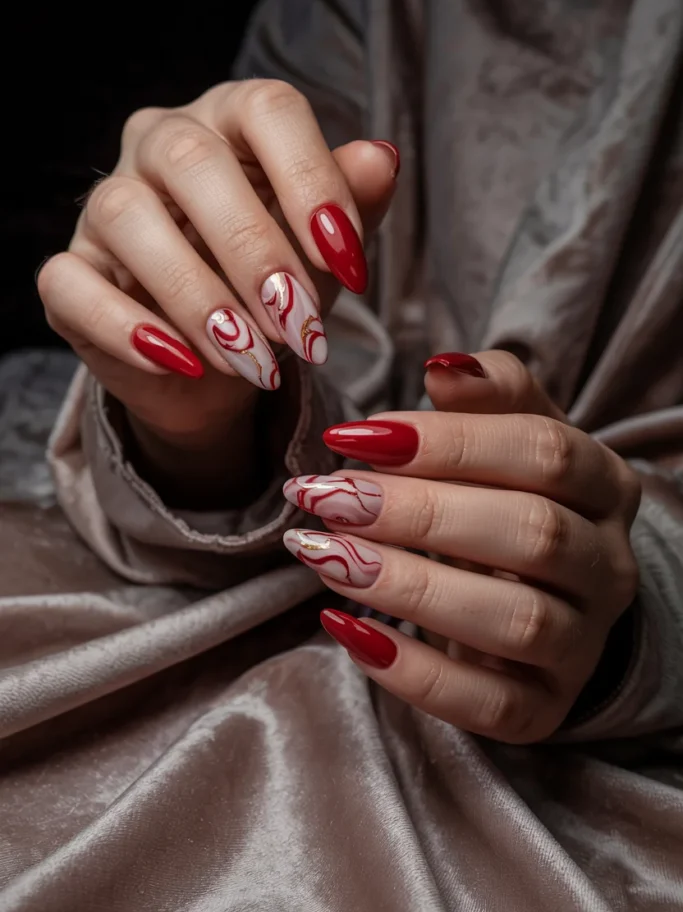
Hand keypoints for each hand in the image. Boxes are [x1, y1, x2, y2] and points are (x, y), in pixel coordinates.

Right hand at [37, 80, 397, 466]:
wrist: (222, 366)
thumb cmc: (277, 287)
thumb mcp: (324, 253)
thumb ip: (353, 206)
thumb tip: (381, 158)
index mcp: (232, 120)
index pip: (268, 110)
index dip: (313, 181)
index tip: (350, 264)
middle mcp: (161, 144)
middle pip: (194, 161)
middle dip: (255, 252)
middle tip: (300, 327)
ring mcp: (107, 205)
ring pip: (129, 217)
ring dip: (198, 297)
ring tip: (252, 358)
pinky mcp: (71, 271)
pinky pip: (73, 283)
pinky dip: (127, 329)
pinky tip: (182, 363)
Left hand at [282, 351, 640, 742]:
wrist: (543, 596)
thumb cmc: (509, 499)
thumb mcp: (511, 436)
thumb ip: (489, 394)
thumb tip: (443, 367)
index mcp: (605, 485)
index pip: (543, 452)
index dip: (448, 441)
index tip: (353, 436)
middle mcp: (610, 566)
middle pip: (533, 534)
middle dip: (418, 512)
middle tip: (326, 496)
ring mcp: (584, 644)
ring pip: (517, 621)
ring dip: (409, 586)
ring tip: (325, 554)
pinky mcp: (544, 709)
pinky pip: (490, 704)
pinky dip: (415, 673)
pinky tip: (347, 630)